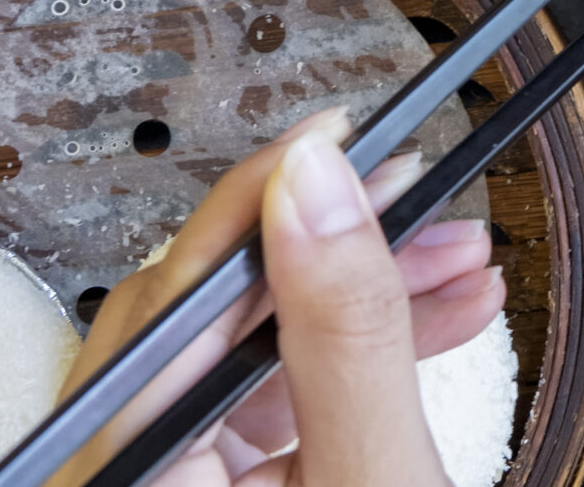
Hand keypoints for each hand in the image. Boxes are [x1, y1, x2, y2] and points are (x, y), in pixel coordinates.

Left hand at [53, 109, 504, 486]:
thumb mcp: (375, 473)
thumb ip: (346, 336)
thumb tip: (318, 185)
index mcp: (129, 471)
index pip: (177, 298)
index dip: (261, 197)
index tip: (338, 132)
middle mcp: (124, 469)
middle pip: (210, 318)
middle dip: (337, 249)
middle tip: (416, 193)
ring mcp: (166, 479)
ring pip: (251, 351)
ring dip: (364, 299)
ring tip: (459, 261)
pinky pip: (272, 396)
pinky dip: (354, 357)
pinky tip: (438, 318)